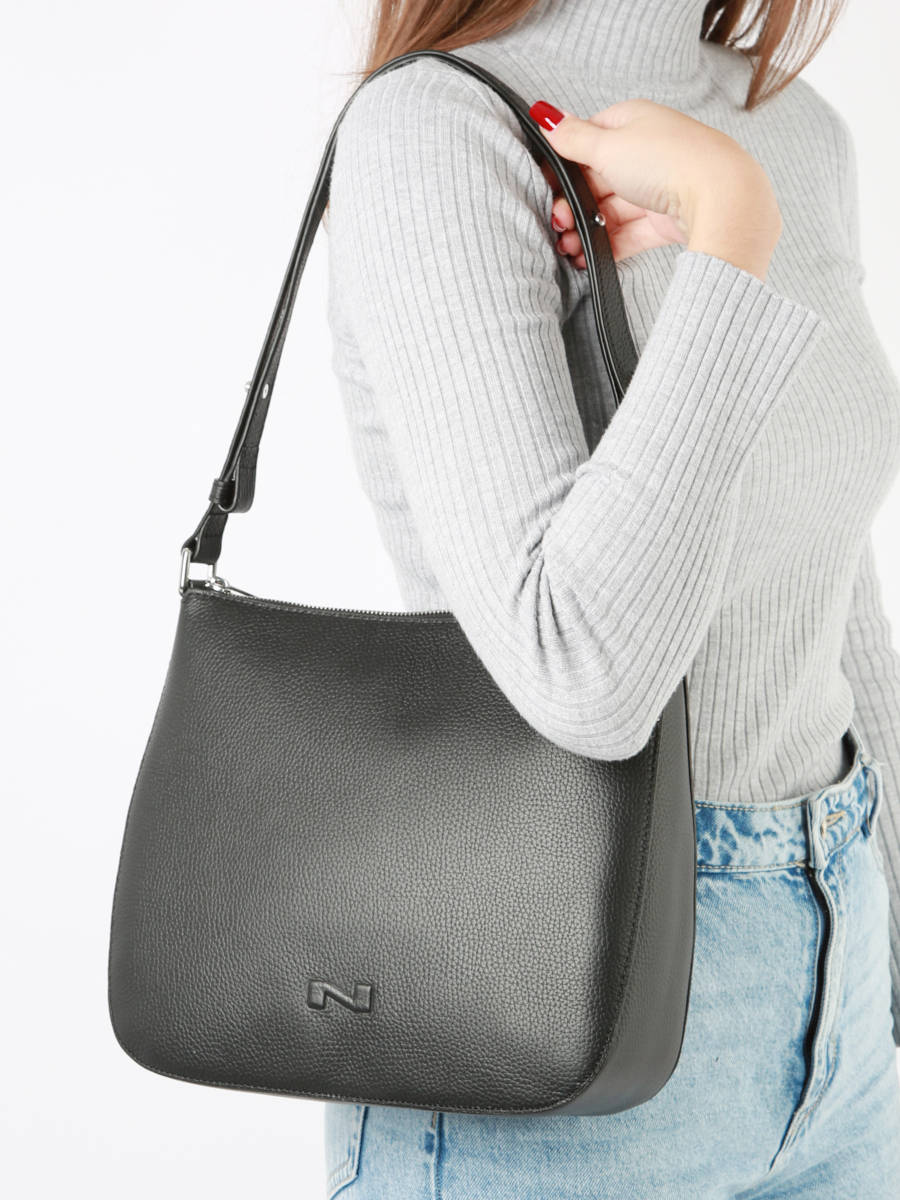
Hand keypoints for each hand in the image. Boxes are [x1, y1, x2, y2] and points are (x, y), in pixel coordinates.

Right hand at [529, 98, 782, 280]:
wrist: (721, 200)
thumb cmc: (669, 161)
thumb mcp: (608, 145)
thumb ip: (572, 137)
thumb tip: (544, 115)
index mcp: (633, 122)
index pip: (589, 140)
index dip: (565, 166)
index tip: (549, 188)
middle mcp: (647, 152)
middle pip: (597, 181)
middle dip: (572, 205)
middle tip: (558, 224)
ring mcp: (657, 188)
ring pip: (611, 211)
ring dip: (585, 229)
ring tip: (569, 248)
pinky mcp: (666, 220)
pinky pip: (629, 234)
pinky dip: (607, 245)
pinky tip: (588, 257)